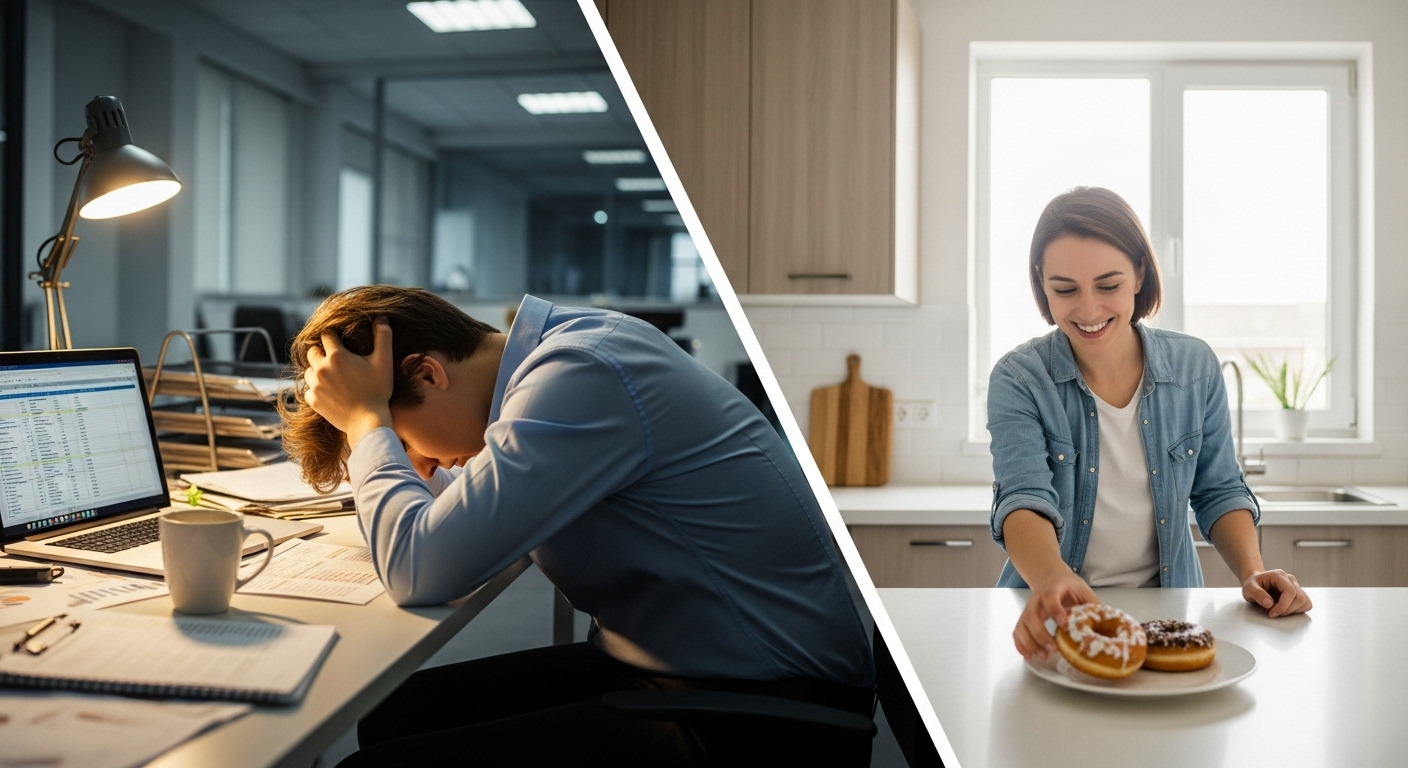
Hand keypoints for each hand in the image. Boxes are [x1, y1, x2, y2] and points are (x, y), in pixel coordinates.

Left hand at [303, 319, 394, 447]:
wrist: (368, 422)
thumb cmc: (378, 390)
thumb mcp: (384, 361)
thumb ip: (383, 337)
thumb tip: (382, 317)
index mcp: (336, 356)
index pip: (326, 335)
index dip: (333, 336)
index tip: (340, 341)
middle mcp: (321, 368)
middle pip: (312, 351)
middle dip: (322, 352)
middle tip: (336, 360)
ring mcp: (315, 386)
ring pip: (309, 370)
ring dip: (318, 370)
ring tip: (333, 376)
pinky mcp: (313, 401)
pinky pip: (309, 389)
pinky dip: (317, 388)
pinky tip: (331, 391)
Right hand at [1013, 569, 1097, 660]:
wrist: (1049, 576)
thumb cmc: (1068, 585)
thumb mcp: (1083, 589)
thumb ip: (1092, 605)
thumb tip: (1107, 625)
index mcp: (1053, 588)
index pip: (1050, 598)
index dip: (1056, 611)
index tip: (1064, 626)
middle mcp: (1037, 598)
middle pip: (1032, 616)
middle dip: (1041, 634)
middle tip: (1054, 648)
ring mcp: (1029, 608)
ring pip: (1022, 626)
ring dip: (1030, 642)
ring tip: (1043, 655)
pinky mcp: (1025, 617)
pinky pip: (1017, 631)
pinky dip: (1020, 644)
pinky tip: (1029, 655)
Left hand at [1241, 569, 1311, 617]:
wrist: (1256, 584)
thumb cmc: (1253, 585)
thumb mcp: (1248, 588)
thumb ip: (1257, 594)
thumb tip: (1269, 603)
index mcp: (1279, 576)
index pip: (1290, 591)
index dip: (1283, 606)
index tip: (1272, 613)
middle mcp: (1290, 579)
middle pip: (1299, 598)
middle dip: (1286, 610)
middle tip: (1273, 612)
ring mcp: (1296, 586)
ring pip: (1304, 602)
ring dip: (1291, 611)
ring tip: (1278, 609)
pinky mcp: (1300, 593)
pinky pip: (1306, 605)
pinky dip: (1296, 611)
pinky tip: (1285, 609)